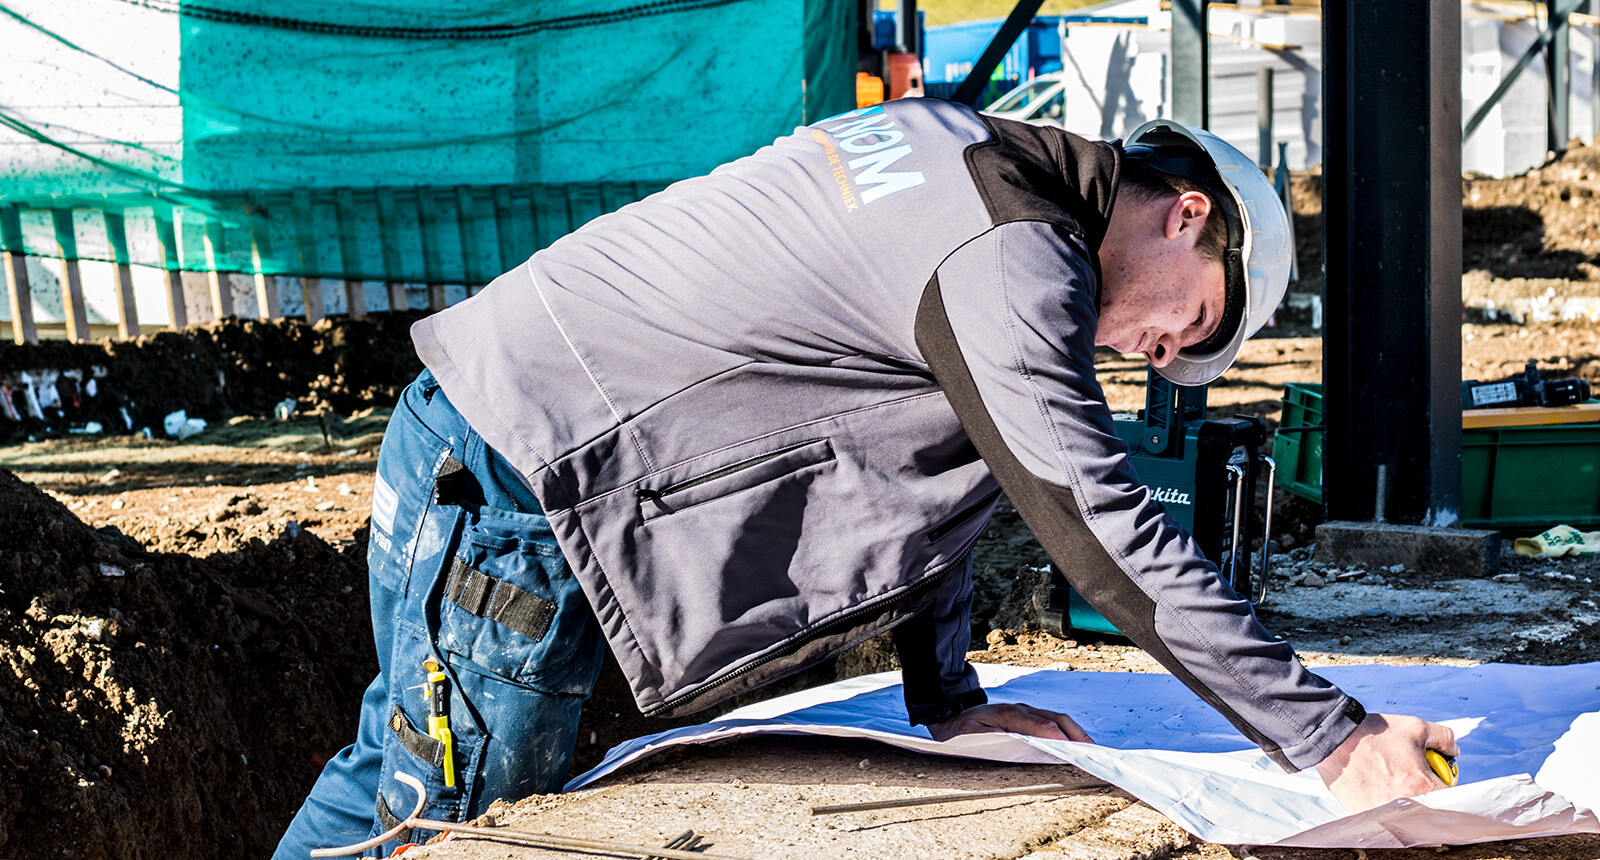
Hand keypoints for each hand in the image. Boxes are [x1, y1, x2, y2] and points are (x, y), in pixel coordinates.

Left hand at [927, 702, 1094, 743]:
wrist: (947, 717)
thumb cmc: (960, 730)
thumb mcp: (973, 734)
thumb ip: (998, 736)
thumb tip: (1024, 740)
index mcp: (1009, 713)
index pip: (1041, 725)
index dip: (1059, 738)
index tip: (1073, 751)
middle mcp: (1021, 709)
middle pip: (1056, 719)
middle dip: (1076, 734)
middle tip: (1091, 752)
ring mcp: (1024, 711)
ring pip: (1057, 718)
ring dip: (1075, 732)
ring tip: (1090, 749)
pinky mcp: (1025, 717)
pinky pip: (1050, 721)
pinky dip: (1066, 731)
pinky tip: (1074, 743)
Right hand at [1314, 712, 1457, 812]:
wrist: (1333, 739)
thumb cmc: (1373, 733)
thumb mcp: (1415, 727)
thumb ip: (1444, 738)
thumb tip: (1453, 750)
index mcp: (1422, 785)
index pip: (1451, 797)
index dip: (1445, 785)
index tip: (1436, 778)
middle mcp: (1406, 804)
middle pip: (1430, 809)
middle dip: (1426, 794)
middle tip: (1412, 779)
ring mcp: (1385, 813)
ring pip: (1407, 815)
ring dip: (1405, 801)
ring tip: (1390, 781)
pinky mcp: (1365, 816)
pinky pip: (1384, 816)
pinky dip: (1384, 805)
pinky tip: (1375, 787)